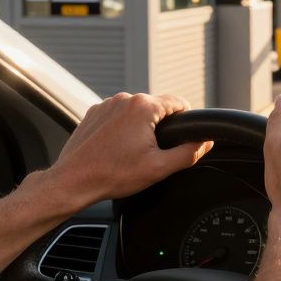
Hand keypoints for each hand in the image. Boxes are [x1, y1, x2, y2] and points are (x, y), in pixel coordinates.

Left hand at [45, 93, 212, 209]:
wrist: (73, 181)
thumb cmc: (113, 175)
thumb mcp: (159, 168)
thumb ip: (189, 153)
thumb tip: (206, 142)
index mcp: (144, 107)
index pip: (179, 102)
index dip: (186, 120)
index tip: (182, 137)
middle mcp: (125, 99)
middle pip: (157, 107)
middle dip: (160, 127)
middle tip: (153, 153)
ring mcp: (106, 104)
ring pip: (136, 111)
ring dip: (140, 127)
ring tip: (131, 153)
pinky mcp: (93, 113)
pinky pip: (117, 115)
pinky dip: (121, 129)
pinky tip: (116, 149)